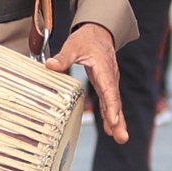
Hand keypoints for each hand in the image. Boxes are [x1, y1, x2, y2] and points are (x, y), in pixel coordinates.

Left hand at [56, 24, 126, 141]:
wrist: (99, 33)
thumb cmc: (87, 39)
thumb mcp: (73, 45)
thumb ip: (63, 57)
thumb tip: (50, 65)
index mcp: (103, 68)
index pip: (108, 89)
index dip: (111, 105)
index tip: (113, 119)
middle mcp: (110, 77)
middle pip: (115, 101)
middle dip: (118, 120)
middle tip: (122, 136)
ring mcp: (109, 82)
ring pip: (114, 104)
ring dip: (117, 121)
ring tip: (120, 137)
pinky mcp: (105, 85)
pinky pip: (109, 102)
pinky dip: (111, 115)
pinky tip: (111, 129)